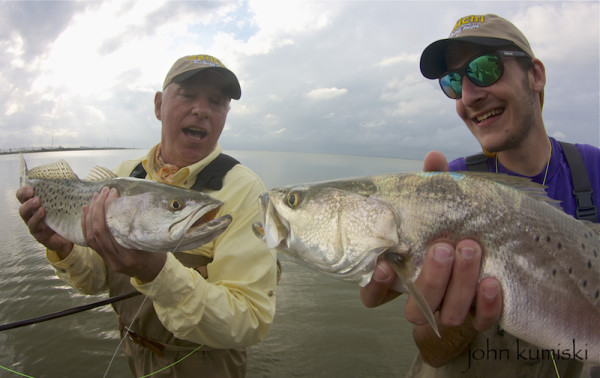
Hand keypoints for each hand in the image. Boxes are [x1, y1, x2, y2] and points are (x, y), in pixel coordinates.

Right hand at [16, 186, 73, 257]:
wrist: (70, 235)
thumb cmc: (65, 215)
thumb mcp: (65, 201)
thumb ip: (66, 190)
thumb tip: (73, 176)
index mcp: (35, 204)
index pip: (23, 196)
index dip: (24, 192)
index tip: (31, 189)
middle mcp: (32, 215)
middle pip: (22, 209)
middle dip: (27, 203)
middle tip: (36, 199)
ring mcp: (35, 226)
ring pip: (29, 221)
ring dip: (34, 214)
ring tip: (41, 208)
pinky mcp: (41, 237)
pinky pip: (39, 232)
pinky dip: (43, 227)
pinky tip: (49, 222)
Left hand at [82, 187, 166, 282]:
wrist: (153, 273)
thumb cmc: (156, 255)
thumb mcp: (151, 242)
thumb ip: (138, 228)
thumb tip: (131, 203)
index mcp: (129, 256)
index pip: (109, 231)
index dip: (106, 210)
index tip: (112, 194)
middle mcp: (115, 260)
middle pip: (97, 233)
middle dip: (97, 209)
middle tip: (103, 192)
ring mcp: (107, 260)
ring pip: (90, 237)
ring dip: (89, 215)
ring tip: (94, 198)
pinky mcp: (103, 258)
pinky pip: (90, 241)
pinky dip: (86, 224)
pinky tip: (87, 211)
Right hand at [360, 150, 501, 330]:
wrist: (489, 258)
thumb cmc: (449, 232)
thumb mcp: (439, 211)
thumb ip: (433, 188)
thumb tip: (434, 156)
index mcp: (400, 278)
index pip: (372, 295)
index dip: (375, 286)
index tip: (385, 265)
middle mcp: (421, 300)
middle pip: (414, 309)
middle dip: (431, 278)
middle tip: (444, 246)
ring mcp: (448, 311)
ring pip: (446, 315)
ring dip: (458, 285)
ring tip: (470, 249)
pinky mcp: (477, 319)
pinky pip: (480, 322)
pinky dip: (485, 305)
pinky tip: (491, 282)